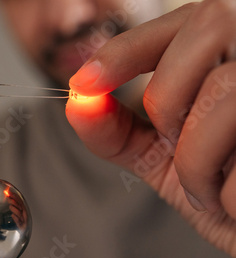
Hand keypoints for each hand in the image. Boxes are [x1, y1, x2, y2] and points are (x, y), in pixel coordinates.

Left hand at [66, 1, 235, 256]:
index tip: (82, 83)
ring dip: (196, 162)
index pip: (181, 24)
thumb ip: (120, 132)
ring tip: (209, 190)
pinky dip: (229, 192)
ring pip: (223, 94)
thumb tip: (77, 103)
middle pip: (200, 41)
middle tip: (176, 145)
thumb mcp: (164, 160)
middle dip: (167, 102)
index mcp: (232, 58)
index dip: (124, 49)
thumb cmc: (223, 193)